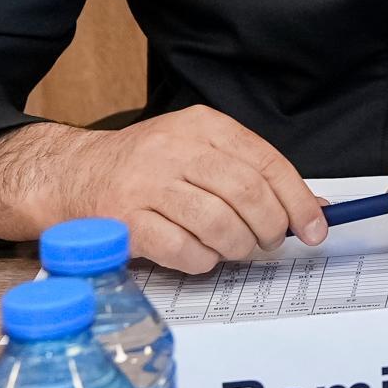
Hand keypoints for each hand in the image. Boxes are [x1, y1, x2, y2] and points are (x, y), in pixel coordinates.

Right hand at [0, 110, 327, 274]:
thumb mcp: (199, 152)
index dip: (298, 200)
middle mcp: (176, 149)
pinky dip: (203, 260)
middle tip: (272, 242)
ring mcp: (147, 184)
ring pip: (218, 223)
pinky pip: (182, 249)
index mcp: (203, 126)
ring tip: (237, 250)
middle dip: (270, 227)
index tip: (316, 227)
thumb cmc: (147, 168)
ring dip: (238, 246)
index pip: (267, 163)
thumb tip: (312, 207)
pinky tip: (202, 256)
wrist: (71, 175)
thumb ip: (252, 174)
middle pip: (247, 194)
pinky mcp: (124, 220)